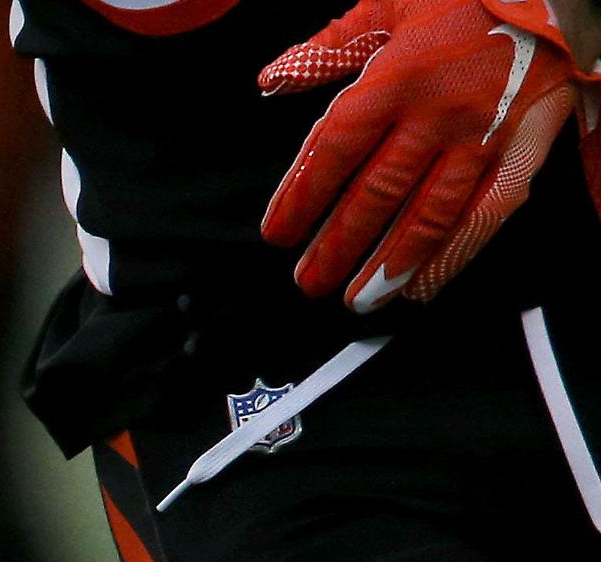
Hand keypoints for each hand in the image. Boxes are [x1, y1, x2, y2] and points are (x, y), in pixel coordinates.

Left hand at [262, 0, 588, 309]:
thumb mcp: (389, 5)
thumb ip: (328, 48)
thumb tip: (272, 77)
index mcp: (395, 79)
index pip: (333, 151)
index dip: (301, 197)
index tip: (277, 233)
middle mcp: (436, 113)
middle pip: (376, 194)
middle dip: (337, 245)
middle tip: (309, 281)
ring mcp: (482, 135)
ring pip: (428, 214)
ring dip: (389, 263)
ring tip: (359, 298)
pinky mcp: (523, 146)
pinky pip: (487, 212)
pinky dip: (455, 253)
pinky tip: (425, 282)